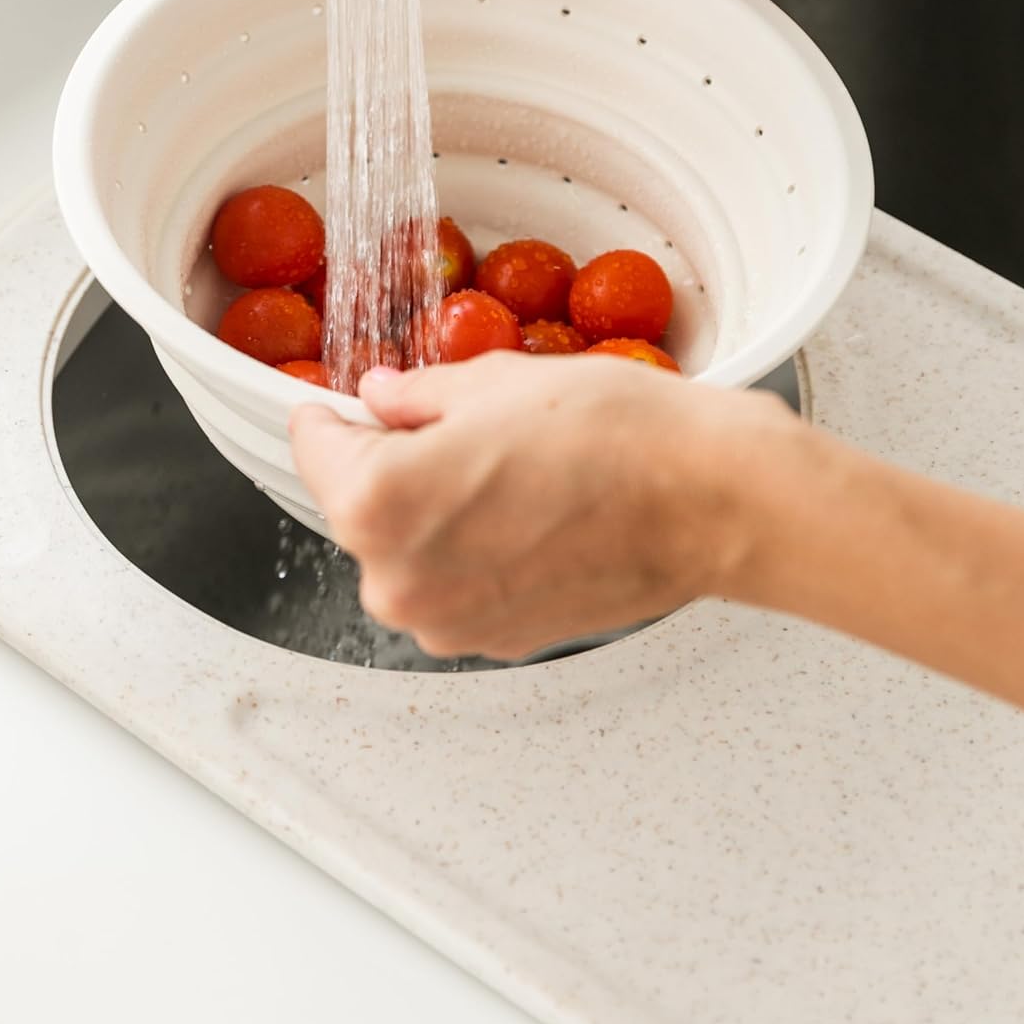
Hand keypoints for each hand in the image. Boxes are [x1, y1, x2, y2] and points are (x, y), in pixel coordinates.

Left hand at [288, 352, 801, 660]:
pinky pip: (453, 584)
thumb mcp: (493, 384)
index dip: (327, 416)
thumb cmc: (611, 436)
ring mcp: (447, 621)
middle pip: (359, 508)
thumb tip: (382, 398)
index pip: (314, 451)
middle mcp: (399, 581)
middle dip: (387, 464)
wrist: (708, 501)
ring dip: (431, 511)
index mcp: (378, 505)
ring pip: (407, 550)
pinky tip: (525, 507)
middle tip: (445, 423)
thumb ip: (416, 396)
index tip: (333, 404)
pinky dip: (470, 549)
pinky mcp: (494, 639)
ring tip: (502, 465)